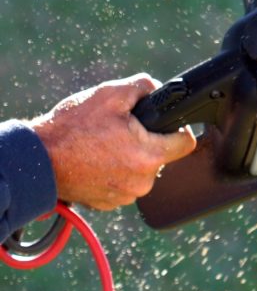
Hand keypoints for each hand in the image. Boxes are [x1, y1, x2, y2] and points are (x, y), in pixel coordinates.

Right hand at [31, 74, 196, 210]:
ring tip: (104, 145)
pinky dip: (115, 171)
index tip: (164, 123)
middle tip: (121, 131)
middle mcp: (142, 182)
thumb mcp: (110, 94)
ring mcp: (125, 196)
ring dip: (130, 157)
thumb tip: (159, 90)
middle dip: (147, 140)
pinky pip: (123, 183)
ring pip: (142, 170)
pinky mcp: (108, 203)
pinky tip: (96, 160)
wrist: (36, 160)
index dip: (178, 128)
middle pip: (161, 155)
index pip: (185, 143)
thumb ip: (144, 86)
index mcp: (149, 156)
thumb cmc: (71, 128)